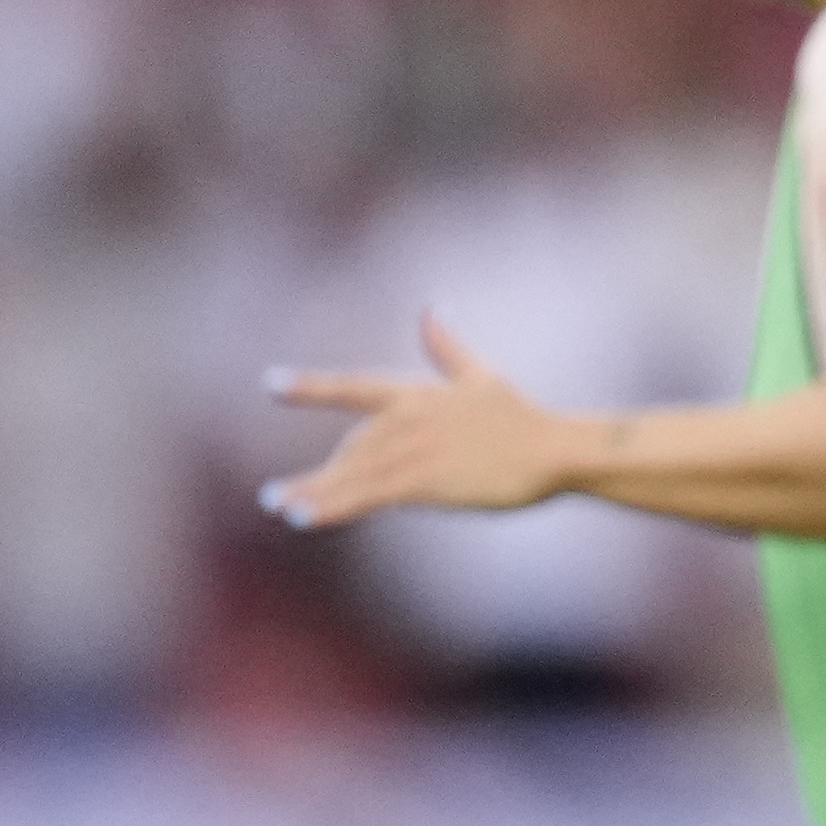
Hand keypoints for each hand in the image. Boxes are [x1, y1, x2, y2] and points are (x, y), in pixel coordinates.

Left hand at [264, 315, 578, 527]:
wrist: (554, 450)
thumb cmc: (522, 417)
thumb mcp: (480, 376)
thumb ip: (447, 347)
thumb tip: (430, 307)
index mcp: (417, 394)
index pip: (354, 387)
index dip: (312, 387)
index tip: (271, 384)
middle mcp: (408, 418)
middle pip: (352, 447)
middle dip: (317, 473)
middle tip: (277, 495)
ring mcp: (415, 449)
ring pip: (352, 472)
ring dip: (313, 491)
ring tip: (278, 505)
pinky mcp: (425, 479)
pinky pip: (368, 494)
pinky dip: (333, 505)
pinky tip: (304, 517)